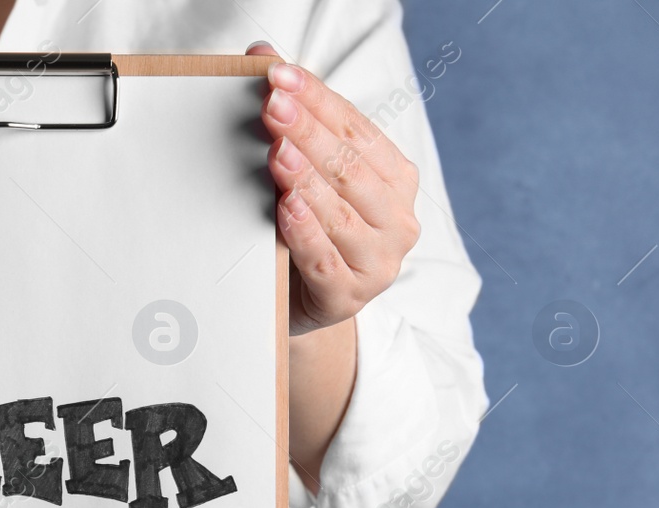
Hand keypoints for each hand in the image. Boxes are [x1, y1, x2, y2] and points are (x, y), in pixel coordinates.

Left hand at [248, 43, 421, 334]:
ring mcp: (378, 261)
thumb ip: (292, 118)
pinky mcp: (350, 296)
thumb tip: (261, 53)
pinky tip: (286, 209)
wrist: (301, 303)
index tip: (279, 77)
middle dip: (309, 133)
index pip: (355, 129)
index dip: (318, 100)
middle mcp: (397, 219)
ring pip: (342, 213)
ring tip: (277, 153)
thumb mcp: (302, 174)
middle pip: (350, 167)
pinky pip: (325, 259)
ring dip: (307, 180)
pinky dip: (305, 232)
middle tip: (274, 107)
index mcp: (395, 179)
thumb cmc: (306, 230)